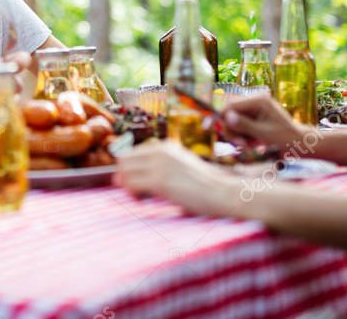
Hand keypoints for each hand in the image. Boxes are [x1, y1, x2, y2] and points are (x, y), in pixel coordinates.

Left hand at [115, 140, 240, 216]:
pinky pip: (131, 185)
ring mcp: (159, 165)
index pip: (130, 153)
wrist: (224, 192)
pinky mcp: (160, 181)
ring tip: (141, 197)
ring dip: (127, 187)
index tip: (137, 184)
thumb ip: (160, 165)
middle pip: (123, 161)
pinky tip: (144, 200)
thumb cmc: (204, 184)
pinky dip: (132, 194)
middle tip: (136, 192)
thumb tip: (131, 175)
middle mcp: (159, 151)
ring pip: (124, 172)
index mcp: (164, 146)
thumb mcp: (181, 165)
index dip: (128, 170)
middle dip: (124, 177)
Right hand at [222, 93, 309, 148]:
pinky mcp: (255, 116)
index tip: (213, 130)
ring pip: (234, 120)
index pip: (231, 106)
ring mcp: (255, 108)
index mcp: (258, 101)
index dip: (220, 118)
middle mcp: (255, 101)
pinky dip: (242, 135)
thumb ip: (244, 125)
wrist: (299, 144)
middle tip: (240, 145)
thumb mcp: (263, 133)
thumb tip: (226, 116)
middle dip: (232, 130)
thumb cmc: (285, 139)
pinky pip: (240, 125)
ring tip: (248, 146)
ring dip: (237, 135)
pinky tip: (251, 143)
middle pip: (230, 113)